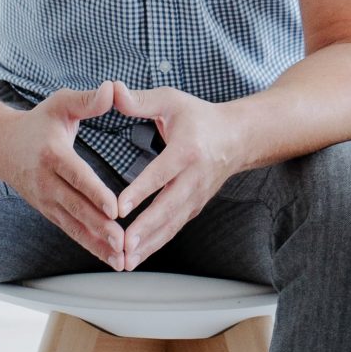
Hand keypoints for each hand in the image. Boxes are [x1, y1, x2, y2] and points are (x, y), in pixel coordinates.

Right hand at [0, 83, 127, 266]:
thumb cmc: (37, 122)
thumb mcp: (60, 104)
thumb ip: (87, 100)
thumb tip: (112, 89)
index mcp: (53, 154)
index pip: (76, 176)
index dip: (95, 192)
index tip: (115, 208)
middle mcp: (47, 182)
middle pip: (76, 207)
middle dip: (99, 226)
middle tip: (122, 241)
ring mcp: (45, 201)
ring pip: (74, 226)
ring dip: (97, 244)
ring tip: (120, 259)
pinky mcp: (48, 212)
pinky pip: (71, 231)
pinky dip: (90, 246)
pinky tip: (110, 258)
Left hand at [110, 85, 247, 269]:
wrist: (238, 137)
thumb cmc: (199, 117)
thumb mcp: (171, 100)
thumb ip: (140, 100)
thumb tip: (112, 91)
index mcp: (187, 150)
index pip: (161, 174)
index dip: (141, 191)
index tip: (120, 208)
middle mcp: (194, 178)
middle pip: (167, 208)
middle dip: (144, 230)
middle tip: (122, 246)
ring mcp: (196, 196)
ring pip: (171, 225)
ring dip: (148, 245)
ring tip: (125, 261)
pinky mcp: (194, 207)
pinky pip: (173, 229)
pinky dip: (156, 245)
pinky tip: (137, 257)